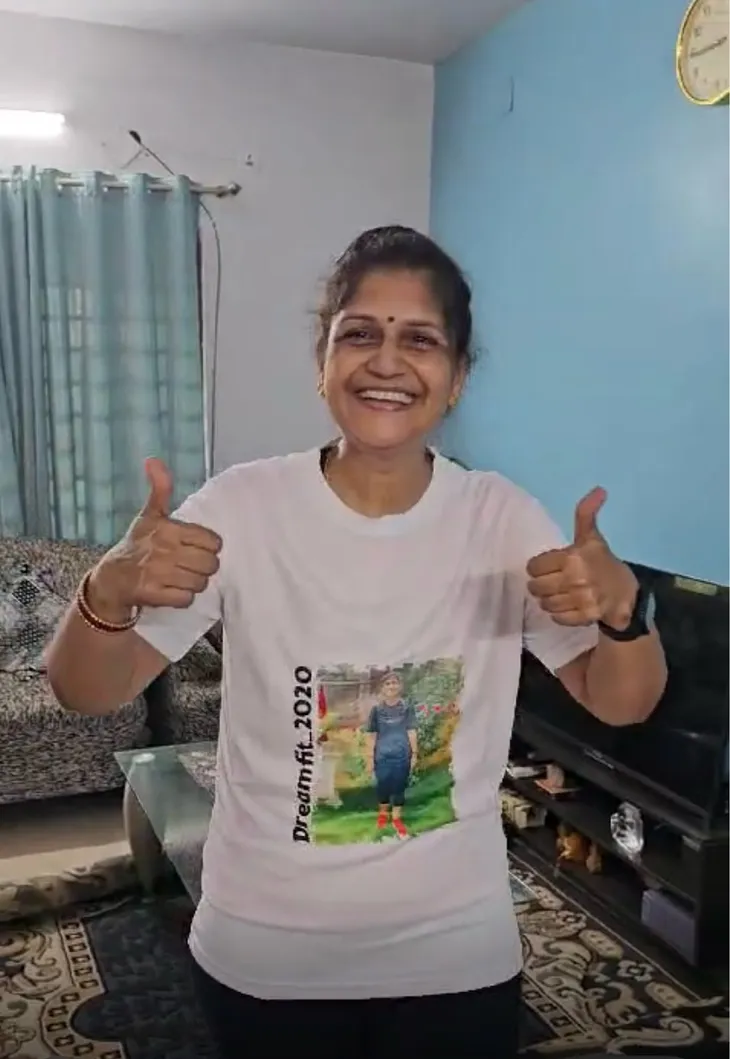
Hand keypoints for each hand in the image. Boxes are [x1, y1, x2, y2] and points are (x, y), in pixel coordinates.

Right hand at [88, 458, 221, 621]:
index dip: (208, 546)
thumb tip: (153, 460)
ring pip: (201, 583)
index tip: (197, 547)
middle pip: (211, 564)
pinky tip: (173, 589)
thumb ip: (159, 489)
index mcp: (169, 529)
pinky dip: (183, 597)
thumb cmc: (137, 543)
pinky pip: (187, 599)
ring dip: (194, 582)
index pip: (213, 542)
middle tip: (190, 564)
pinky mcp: (155, 595)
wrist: (111, 578)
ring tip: (182, 576)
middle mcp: (165, 551)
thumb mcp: (149, 514)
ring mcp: (159, 574)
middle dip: (204, 566)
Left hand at [526, 488, 637, 629]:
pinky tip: (567, 605)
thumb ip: (586, 514)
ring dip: (548, 599)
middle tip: (551, 582)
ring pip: (544, 603)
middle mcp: (574, 579)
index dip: (538, 567)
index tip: (548, 567)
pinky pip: (556, 618)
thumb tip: (599, 489)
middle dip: (540, 584)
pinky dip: (559, 613)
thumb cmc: (604, 563)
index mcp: (572, 557)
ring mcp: (579, 600)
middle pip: (535, 587)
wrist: (628, 594)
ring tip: (559, 593)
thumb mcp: (592, 538)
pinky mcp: (583, 617)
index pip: (534, 566)